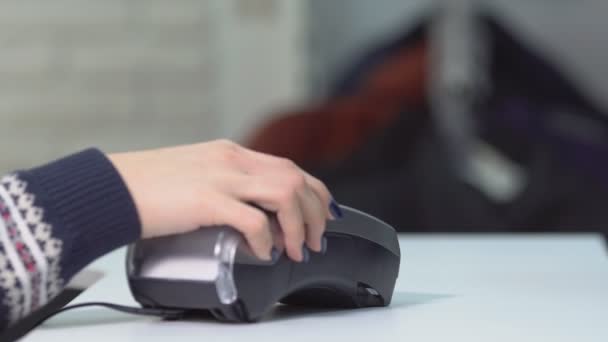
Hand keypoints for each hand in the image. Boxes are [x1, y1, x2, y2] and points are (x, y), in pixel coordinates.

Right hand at [108, 139, 335, 261]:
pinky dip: (267, 239)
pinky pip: (254, 219)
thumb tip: (251, 215)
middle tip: (315, 239)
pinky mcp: (206, 200)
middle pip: (296, 178)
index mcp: (231, 154)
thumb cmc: (148, 187)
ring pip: (286, 193)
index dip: (314, 192)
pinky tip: (265, 252)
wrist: (111, 189)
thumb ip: (225, 187)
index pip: (289, 167)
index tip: (322, 214)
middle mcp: (232, 160)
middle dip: (315, 212)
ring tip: (297, 249)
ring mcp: (221, 178)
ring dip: (299, 225)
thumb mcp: (196, 176)